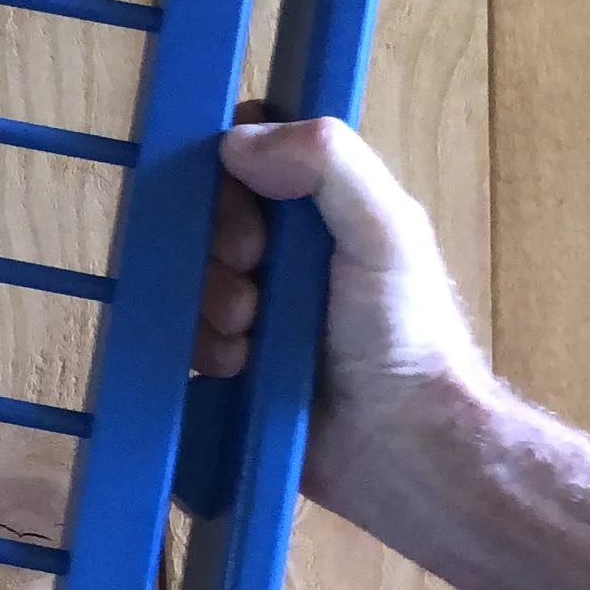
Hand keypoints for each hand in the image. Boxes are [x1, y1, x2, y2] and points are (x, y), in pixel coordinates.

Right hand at [196, 113, 490, 532]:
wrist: (403, 449)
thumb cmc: (406, 335)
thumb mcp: (385, 231)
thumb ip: (329, 165)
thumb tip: (234, 140)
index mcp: (324, 206)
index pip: (249, 151)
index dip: (230, 167)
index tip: (246, 203)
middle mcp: (284, 250)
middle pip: (207, 213)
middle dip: (217, 245)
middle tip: (251, 279)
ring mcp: (255, 307)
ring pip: (189, 276)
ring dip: (208, 303)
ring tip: (248, 337)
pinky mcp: (229, 363)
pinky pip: (183, 335)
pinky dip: (201, 348)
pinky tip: (236, 368)